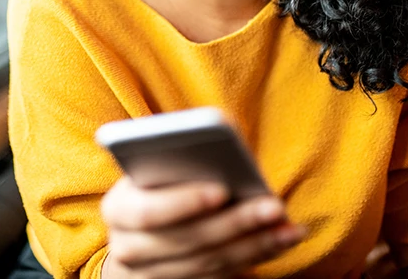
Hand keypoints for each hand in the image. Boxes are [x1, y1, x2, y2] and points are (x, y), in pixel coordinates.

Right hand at [100, 177, 305, 278]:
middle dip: (236, 223)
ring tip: (289, 226)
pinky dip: (256, 257)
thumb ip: (175, 159)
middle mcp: (129, 249)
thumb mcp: (152, 170)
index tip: (222, 189)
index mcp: (118, 210)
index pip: (149, 212)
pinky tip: (282, 239)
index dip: (185, 202)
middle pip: (189, 241)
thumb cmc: (152, 187)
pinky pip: (221, 276)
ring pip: (210, 263)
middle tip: (274, 206)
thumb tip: (221, 142)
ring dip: (256, 245)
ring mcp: (152, 275)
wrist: (135, 234)